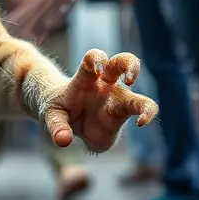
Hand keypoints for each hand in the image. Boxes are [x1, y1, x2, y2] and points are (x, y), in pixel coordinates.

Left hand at [42, 49, 158, 152]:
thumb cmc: (60, 109)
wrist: (66, 119)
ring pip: (139, 98)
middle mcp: (106, 84)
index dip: (97, 60)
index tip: (97, 70)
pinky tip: (140, 123)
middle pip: (124, 62)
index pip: (93, 59)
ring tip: (142, 118)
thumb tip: (64, 141)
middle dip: (131, 65)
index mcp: (86, 77)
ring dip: (146, 107)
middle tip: (130, 79)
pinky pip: (140, 114)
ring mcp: (117, 99)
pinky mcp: (122, 116)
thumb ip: (57, 126)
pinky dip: (144, 118)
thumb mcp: (52, 115)